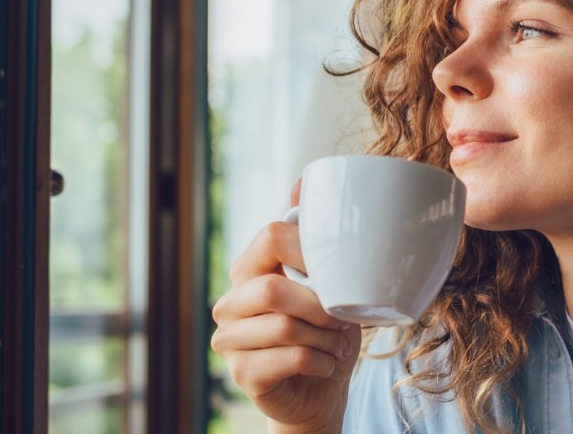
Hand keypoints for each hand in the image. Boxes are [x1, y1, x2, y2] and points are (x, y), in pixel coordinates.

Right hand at [211, 181, 361, 432]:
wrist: (318, 390)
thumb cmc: (322, 332)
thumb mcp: (325, 281)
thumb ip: (309, 237)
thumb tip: (301, 181)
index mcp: (248, 269)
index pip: (271, 237)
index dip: (311, 251)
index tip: (336, 275)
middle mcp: (230, 301)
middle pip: (273, 288)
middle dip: (320, 305)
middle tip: (341, 319)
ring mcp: (230, 339)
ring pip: (285, 327)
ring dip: (325, 337)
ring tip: (337, 343)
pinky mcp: (242, 372)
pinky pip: (290, 358)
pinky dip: (321, 361)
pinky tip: (325, 364)